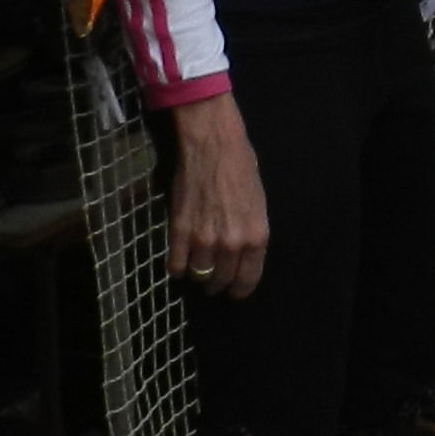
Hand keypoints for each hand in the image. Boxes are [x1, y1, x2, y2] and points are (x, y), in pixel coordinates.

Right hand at [166, 95, 270, 296]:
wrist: (213, 144)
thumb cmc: (242, 167)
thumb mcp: (259, 204)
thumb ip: (250, 234)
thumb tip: (242, 255)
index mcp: (256, 237)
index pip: (247, 281)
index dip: (239, 290)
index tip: (234, 291)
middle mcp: (231, 244)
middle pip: (221, 281)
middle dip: (218, 284)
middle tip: (214, 280)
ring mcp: (203, 239)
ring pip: (198, 275)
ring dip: (198, 275)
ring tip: (197, 268)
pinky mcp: (179, 230)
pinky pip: (175, 264)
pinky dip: (177, 267)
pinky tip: (180, 262)